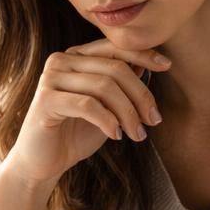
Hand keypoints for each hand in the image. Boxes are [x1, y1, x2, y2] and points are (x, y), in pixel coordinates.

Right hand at [0, 40, 169, 186]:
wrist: (42, 163)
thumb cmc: (75, 134)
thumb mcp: (106, 108)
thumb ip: (121, 85)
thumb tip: (146, 64)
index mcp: (76, 57)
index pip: (114, 46)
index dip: (143, 54)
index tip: (167, 66)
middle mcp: (61, 61)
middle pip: (114, 68)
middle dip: (140, 96)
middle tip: (153, 121)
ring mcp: (50, 78)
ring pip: (104, 86)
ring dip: (128, 113)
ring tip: (137, 134)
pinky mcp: (45, 100)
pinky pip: (87, 105)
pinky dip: (108, 121)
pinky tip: (116, 135)